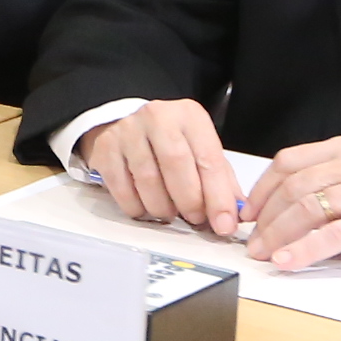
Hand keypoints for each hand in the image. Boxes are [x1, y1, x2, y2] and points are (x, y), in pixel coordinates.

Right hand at [74, 99, 245, 238]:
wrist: (126, 122)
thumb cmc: (169, 141)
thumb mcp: (200, 148)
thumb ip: (220, 178)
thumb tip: (236, 214)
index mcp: (189, 116)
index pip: (209, 159)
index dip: (218, 197)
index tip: (224, 224)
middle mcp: (157, 118)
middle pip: (177, 165)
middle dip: (190, 201)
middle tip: (195, 219)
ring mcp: (128, 132)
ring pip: (147, 180)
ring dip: (162, 208)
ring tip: (169, 213)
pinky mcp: (105, 149)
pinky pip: (122, 188)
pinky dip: (136, 207)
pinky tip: (145, 208)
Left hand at [243, 136, 340, 270]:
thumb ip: (331, 184)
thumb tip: (284, 212)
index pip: (288, 162)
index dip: (262, 188)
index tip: (249, 211)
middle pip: (292, 186)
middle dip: (266, 216)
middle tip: (254, 240)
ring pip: (305, 208)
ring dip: (277, 234)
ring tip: (264, 252)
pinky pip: (330, 235)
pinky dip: (303, 249)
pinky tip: (286, 260)